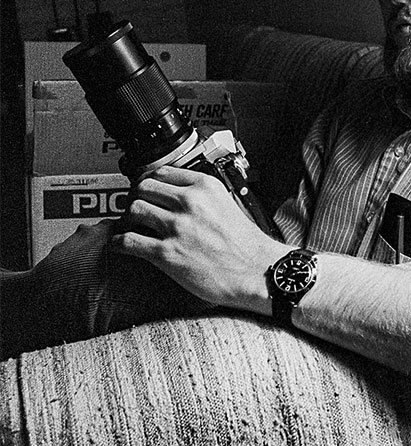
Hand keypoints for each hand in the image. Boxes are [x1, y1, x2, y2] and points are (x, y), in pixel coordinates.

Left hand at [110, 166, 286, 311]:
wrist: (257, 272)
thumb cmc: (247, 245)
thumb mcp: (228, 204)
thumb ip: (203, 196)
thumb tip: (179, 196)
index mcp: (205, 187)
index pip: (162, 173)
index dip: (149, 181)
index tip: (145, 188)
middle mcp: (189, 202)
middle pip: (143, 188)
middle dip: (136, 197)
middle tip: (136, 207)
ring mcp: (177, 227)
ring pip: (133, 210)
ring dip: (127, 219)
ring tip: (129, 225)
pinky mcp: (167, 254)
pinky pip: (128, 241)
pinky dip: (118, 243)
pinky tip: (119, 244)